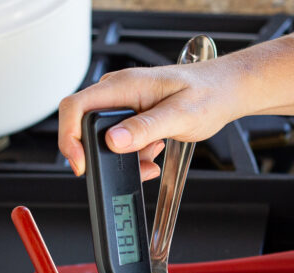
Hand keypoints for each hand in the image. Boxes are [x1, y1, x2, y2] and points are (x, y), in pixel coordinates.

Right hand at [57, 59, 246, 179]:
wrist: (224, 92)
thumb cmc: (207, 94)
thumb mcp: (179, 115)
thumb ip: (145, 128)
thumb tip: (113, 140)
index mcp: (124, 85)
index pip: (76, 107)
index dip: (69, 137)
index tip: (80, 163)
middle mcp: (118, 93)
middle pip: (84, 127)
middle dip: (103, 154)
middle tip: (130, 165)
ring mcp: (123, 105)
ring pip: (103, 139)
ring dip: (124, 157)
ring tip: (151, 155)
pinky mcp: (131, 117)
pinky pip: (119, 141)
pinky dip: (134, 156)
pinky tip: (153, 153)